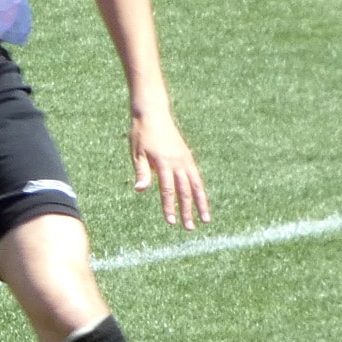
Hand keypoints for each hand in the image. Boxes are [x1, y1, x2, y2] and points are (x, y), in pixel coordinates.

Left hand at [130, 110, 210, 229]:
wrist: (153, 113)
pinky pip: (196, 176)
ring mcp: (185, 159)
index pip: (168, 190)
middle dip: (188, 211)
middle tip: (190, 228)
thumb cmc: (141, 134)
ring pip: (196, 185)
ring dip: (201, 203)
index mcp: (163, 163)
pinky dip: (200, 190)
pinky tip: (202, 200)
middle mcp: (178, 162)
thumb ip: (141, 172)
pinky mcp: (187, 156)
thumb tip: (140, 190)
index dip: (170, 207)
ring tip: (205, 219)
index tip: (171, 222)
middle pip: (185, 191)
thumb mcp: (136, 153)